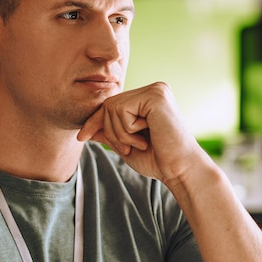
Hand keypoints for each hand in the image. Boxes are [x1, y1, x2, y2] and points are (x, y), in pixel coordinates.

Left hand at [77, 82, 202, 183]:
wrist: (180, 171)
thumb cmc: (158, 160)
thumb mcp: (126, 145)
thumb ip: (108, 133)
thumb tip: (85, 129)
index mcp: (149, 98)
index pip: (112, 104)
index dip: (95, 121)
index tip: (82, 137)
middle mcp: (154, 90)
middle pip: (109, 104)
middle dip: (110, 132)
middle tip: (128, 148)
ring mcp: (156, 90)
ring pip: (112, 107)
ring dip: (120, 133)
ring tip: (141, 143)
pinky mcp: (156, 96)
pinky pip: (122, 109)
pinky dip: (127, 130)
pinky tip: (147, 136)